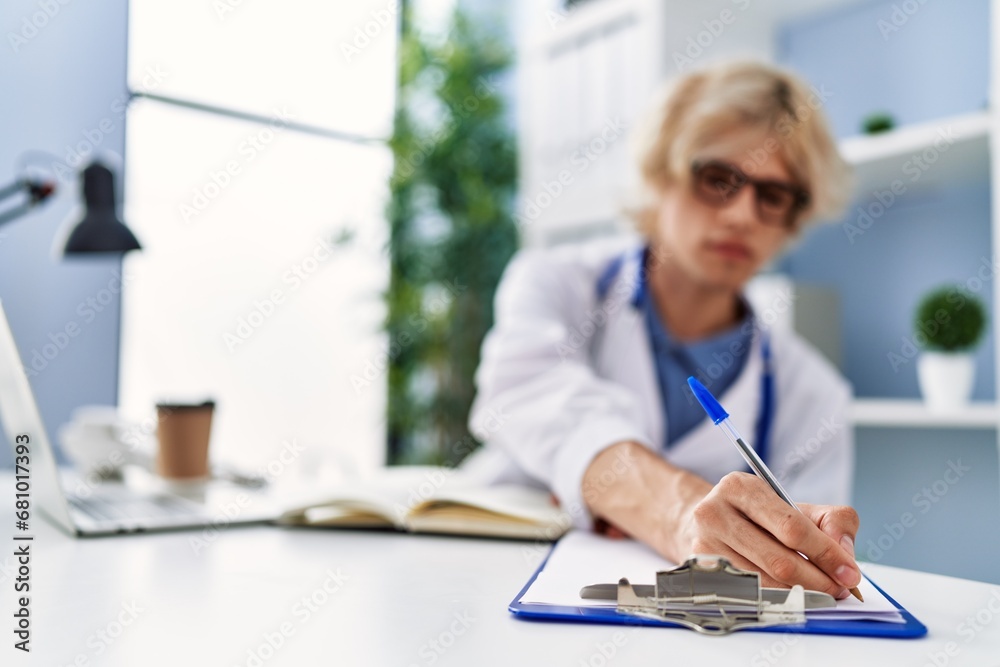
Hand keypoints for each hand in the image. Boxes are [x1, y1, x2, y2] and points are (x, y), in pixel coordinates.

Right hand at [677, 472, 860, 598]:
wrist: (711, 522)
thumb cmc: (758, 515)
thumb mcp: (794, 506)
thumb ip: (832, 520)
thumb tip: (844, 553)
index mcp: (740, 487)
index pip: (791, 526)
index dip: (826, 553)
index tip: (849, 573)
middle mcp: (714, 513)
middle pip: (779, 560)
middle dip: (818, 580)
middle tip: (840, 589)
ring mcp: (704, 543)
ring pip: (765, 582)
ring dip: (802, 593)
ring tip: (822, 592)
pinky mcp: (702, 570)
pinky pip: (750, 594)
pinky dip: (779, 598)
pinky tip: (793, 594)